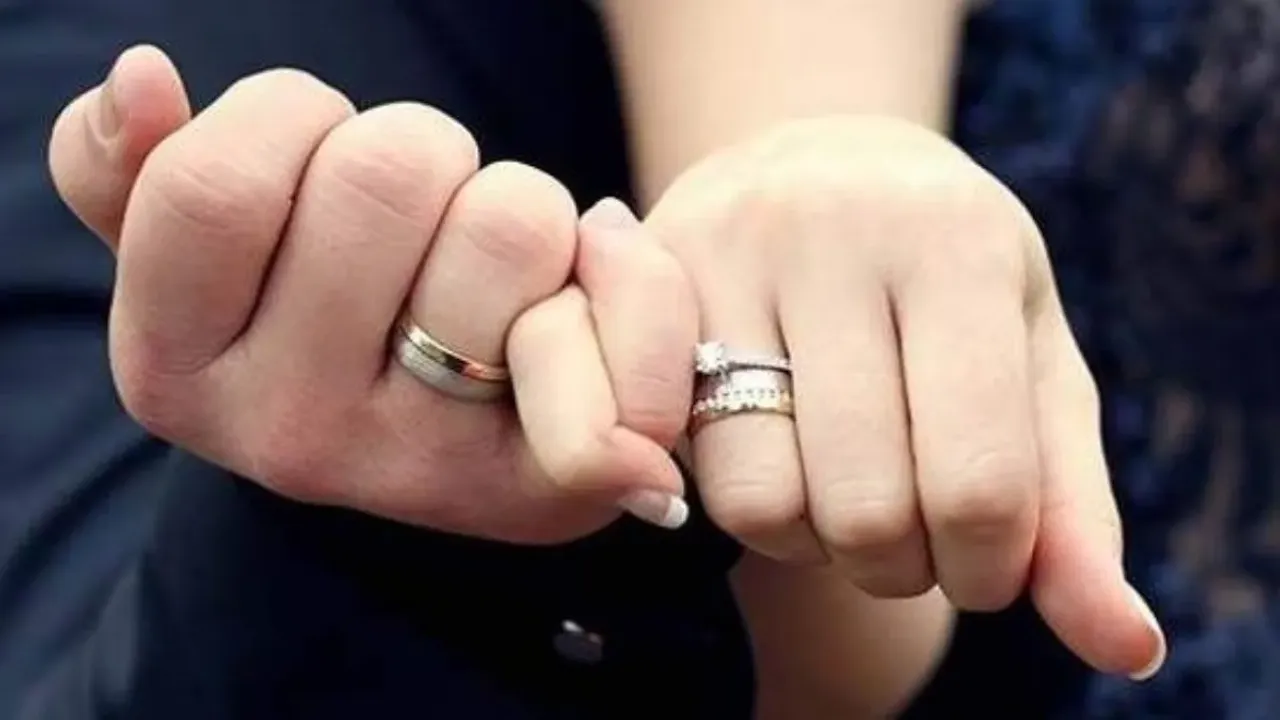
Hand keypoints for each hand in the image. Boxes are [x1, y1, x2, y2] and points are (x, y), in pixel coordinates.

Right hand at [48, 46, 697, 542]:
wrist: (455, 451)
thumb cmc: (329, 318)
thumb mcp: (207, 257)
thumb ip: (134, 173)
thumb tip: (143, 83)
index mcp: (175, 373)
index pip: (220, 180)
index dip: (291, 120)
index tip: (317, 160)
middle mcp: (290, 438)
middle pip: (386, 173)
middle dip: (422, 155)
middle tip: (425, 224)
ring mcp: (425, 468)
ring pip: (510, 216)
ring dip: (521, 208)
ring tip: (498, 276)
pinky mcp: (552, 482)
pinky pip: (623, 317)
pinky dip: (632, 287)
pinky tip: (588, 307)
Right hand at [646, 117, 1165, 678]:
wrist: (822, 162)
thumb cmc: (949, 281)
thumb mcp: (1033, 366)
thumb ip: (1076, 510)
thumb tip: (1126, 648)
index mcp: (956, 241)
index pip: (978, 483)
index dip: (987, 569)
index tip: (986, 561)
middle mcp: (831, 227)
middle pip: (866, 509)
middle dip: (901, 567)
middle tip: (914, 534)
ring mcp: (724, 250)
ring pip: (761, 501)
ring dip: (817, 546)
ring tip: (845, 498)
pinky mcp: (650, 286)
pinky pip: (690, 469)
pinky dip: (752, 507)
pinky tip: (782, 465)